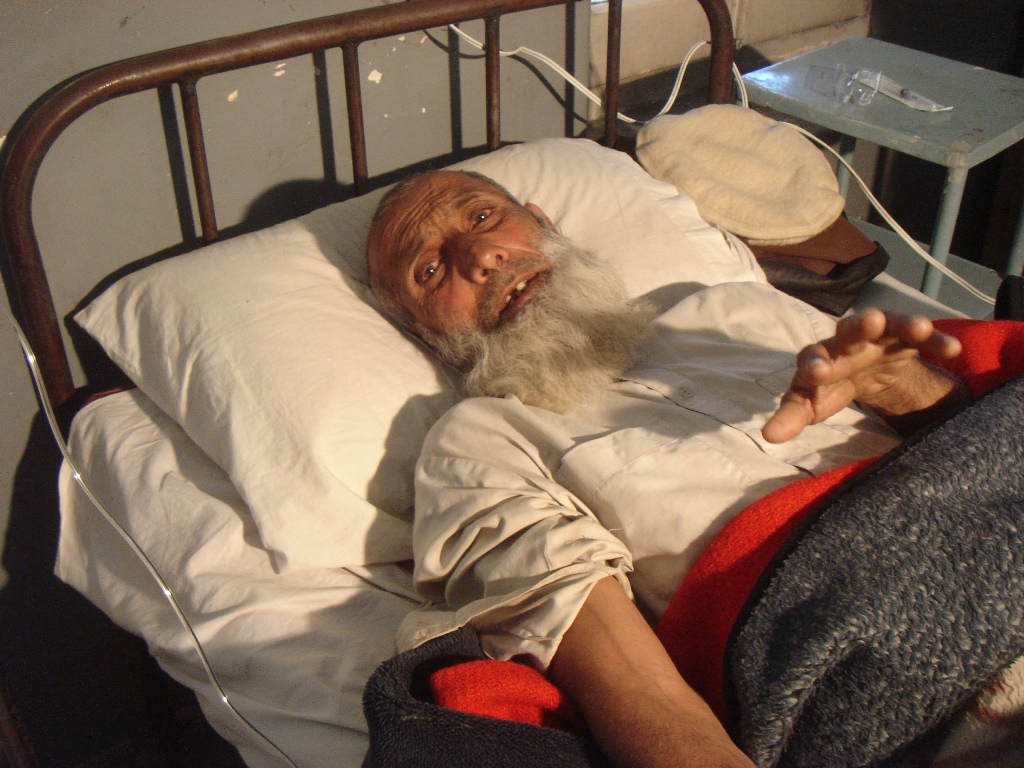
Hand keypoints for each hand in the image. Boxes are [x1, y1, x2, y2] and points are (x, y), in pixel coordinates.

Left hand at [762, 308, 965, 443]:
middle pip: (850, 329)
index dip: (814, 364)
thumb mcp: (812, 403)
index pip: (812, 358)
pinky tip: (951, 349)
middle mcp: (846, 340)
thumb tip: (768, 436)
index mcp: (819, 357)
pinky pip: (921, 335)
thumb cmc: (831, 387)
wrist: (863, 371)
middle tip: (870, 321)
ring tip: (918, 326)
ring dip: (901, 322)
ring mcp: (877, 335)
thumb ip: (792, 416)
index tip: (817, 373)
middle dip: (859, 325)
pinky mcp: (904, 337)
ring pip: (888, 322)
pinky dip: (936, 339)